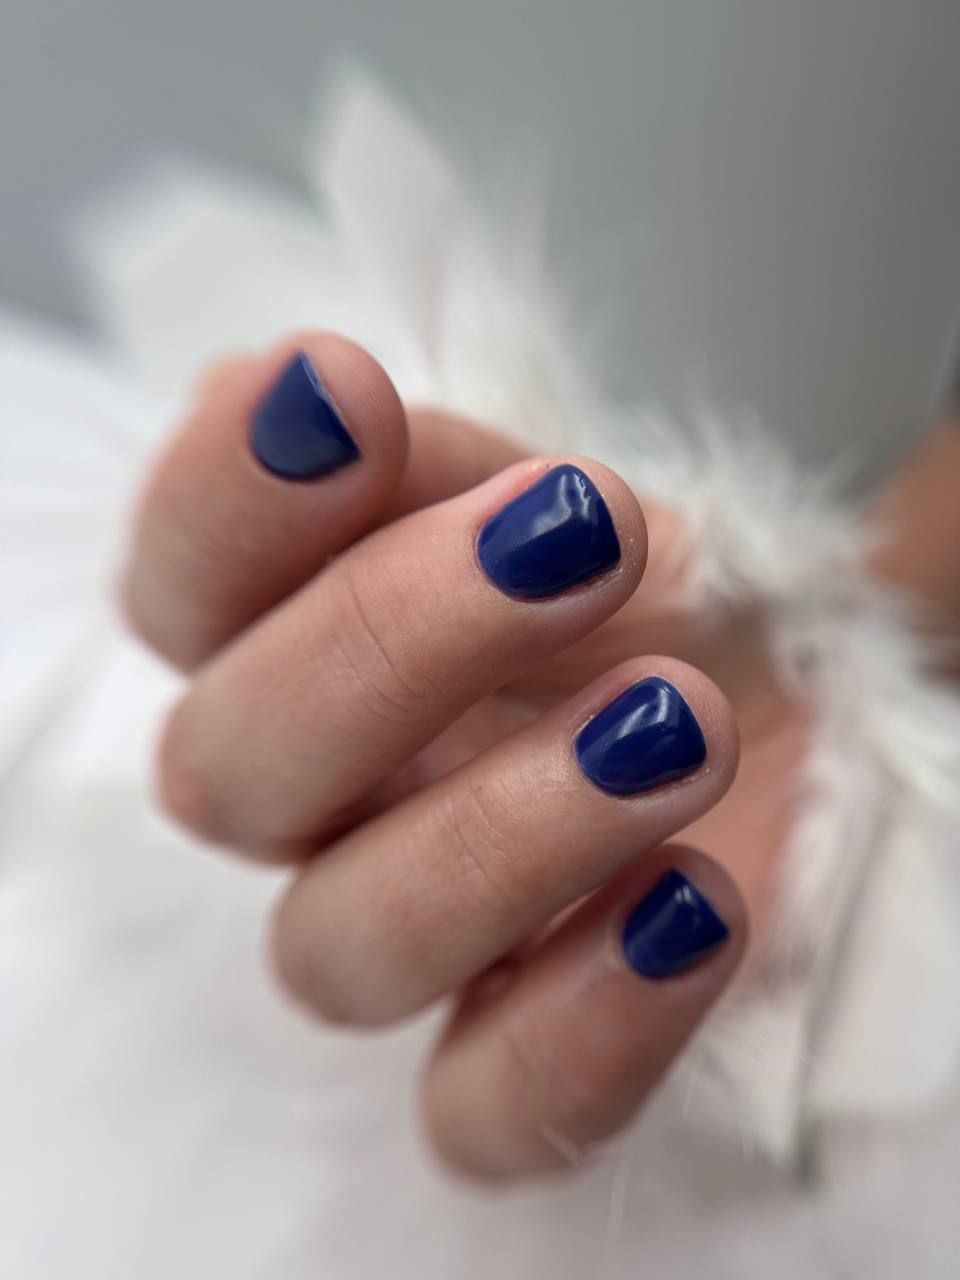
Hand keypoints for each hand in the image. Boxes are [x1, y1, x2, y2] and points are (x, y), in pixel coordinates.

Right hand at [122, 333, 791, 1181]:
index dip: (222, 496)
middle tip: (576, 536)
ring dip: (504, 833)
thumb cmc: (647, 589)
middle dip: (385, 642)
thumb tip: (334, 409)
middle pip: (229, 775)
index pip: (179, 584)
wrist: (781, 696)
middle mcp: (321, 800)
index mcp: (297, 638)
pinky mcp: (518, 1055)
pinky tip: (694, 907)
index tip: (340, 388)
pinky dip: (580, 1025)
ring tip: (676, 725)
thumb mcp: (566, 498)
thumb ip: (457, 469)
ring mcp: (415, 939)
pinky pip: (483, 1113)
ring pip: (338, 953)